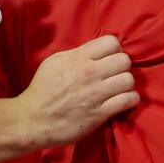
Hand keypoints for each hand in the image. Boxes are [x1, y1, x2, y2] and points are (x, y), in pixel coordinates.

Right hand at [13, 35, 139, 148]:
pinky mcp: (100, 113)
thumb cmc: (42, 89)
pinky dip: (130, 99)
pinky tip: (123, 100)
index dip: (114, 50)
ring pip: (129, 80)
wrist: (33, 120)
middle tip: (114, 75)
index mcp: (78, 58)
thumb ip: (77, 53)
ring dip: (126, 84)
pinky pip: (128, 100)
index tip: (109, 59)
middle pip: (124, 60)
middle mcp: (90, 73)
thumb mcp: (55, 62)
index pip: (112, 42)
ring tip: (118, 88)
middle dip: (121, 66)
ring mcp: (96, 94)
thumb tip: (97, 50)